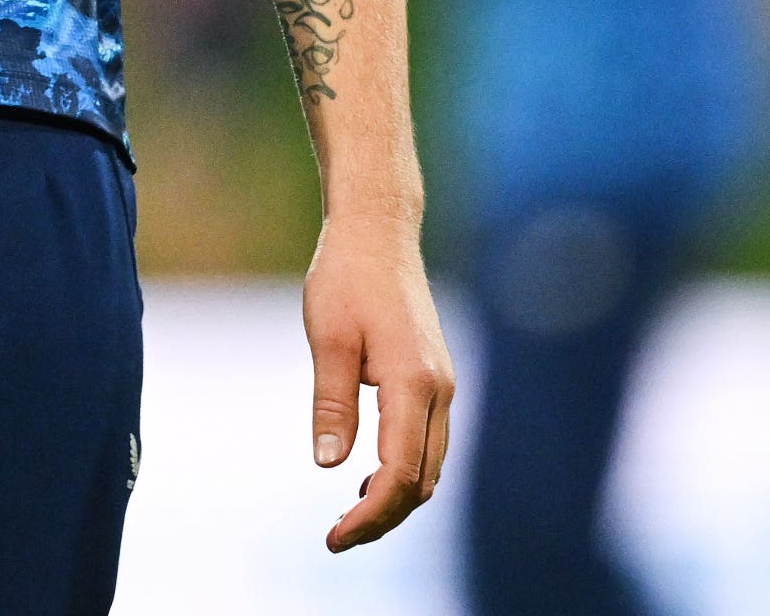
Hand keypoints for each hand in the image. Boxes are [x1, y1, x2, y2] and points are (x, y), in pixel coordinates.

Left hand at [302, 211, 454, 551]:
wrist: (378, 231)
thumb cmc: (346, 276)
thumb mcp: (327, 337)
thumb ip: (331, 402)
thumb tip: (329, 465)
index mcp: (414, 382)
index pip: (399, 473)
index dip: (371, 515)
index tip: (335, 537)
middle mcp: (440, 390)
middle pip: (421, 480)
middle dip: (384, 518)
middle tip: (336, 538)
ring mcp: (443, 385)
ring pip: (429, 466)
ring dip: (395, 498)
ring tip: (349, 518)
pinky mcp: (434, 379)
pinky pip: (427, 443)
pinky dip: (404, 472)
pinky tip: (367, 479)